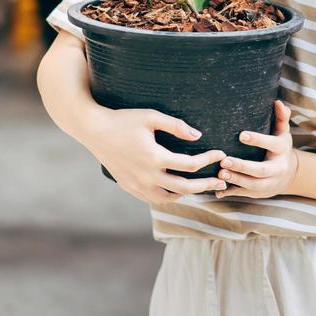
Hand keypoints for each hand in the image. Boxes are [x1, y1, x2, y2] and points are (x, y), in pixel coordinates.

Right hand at [85, 106, 228, 204]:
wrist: (93, 130)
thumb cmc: (123, 119)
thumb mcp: (151, 116)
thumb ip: (176, 126)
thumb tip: (197, 136)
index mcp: (154, 158)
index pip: (190, 165)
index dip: (209, 160)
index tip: (220, 154)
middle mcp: (147, 176)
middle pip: (184, 188)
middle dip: (206, 185)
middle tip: (222, 182)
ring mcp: (137, 184)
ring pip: (169, 198)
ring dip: (187, 194)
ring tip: (199, 186)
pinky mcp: (128, 187)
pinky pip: (153, 198)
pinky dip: (168, 196)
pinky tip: (176, 189)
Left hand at [216, 100, 299, 199]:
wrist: (288, 175)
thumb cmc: (279, 147)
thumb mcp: (282, 133)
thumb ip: (281, 118)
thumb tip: (278, 102)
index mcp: (282, 150)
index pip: (272, 144)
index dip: (258, 140)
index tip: (241, 135)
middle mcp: (277, 168)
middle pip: (261, 170)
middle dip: (242, 166)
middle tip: (224, 160)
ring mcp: (268, 183)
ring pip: (252, 185)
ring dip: (235, 179)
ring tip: (219, 173)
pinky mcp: (258, 193)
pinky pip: (244, 194)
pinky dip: (230, 192)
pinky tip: (217, 190)